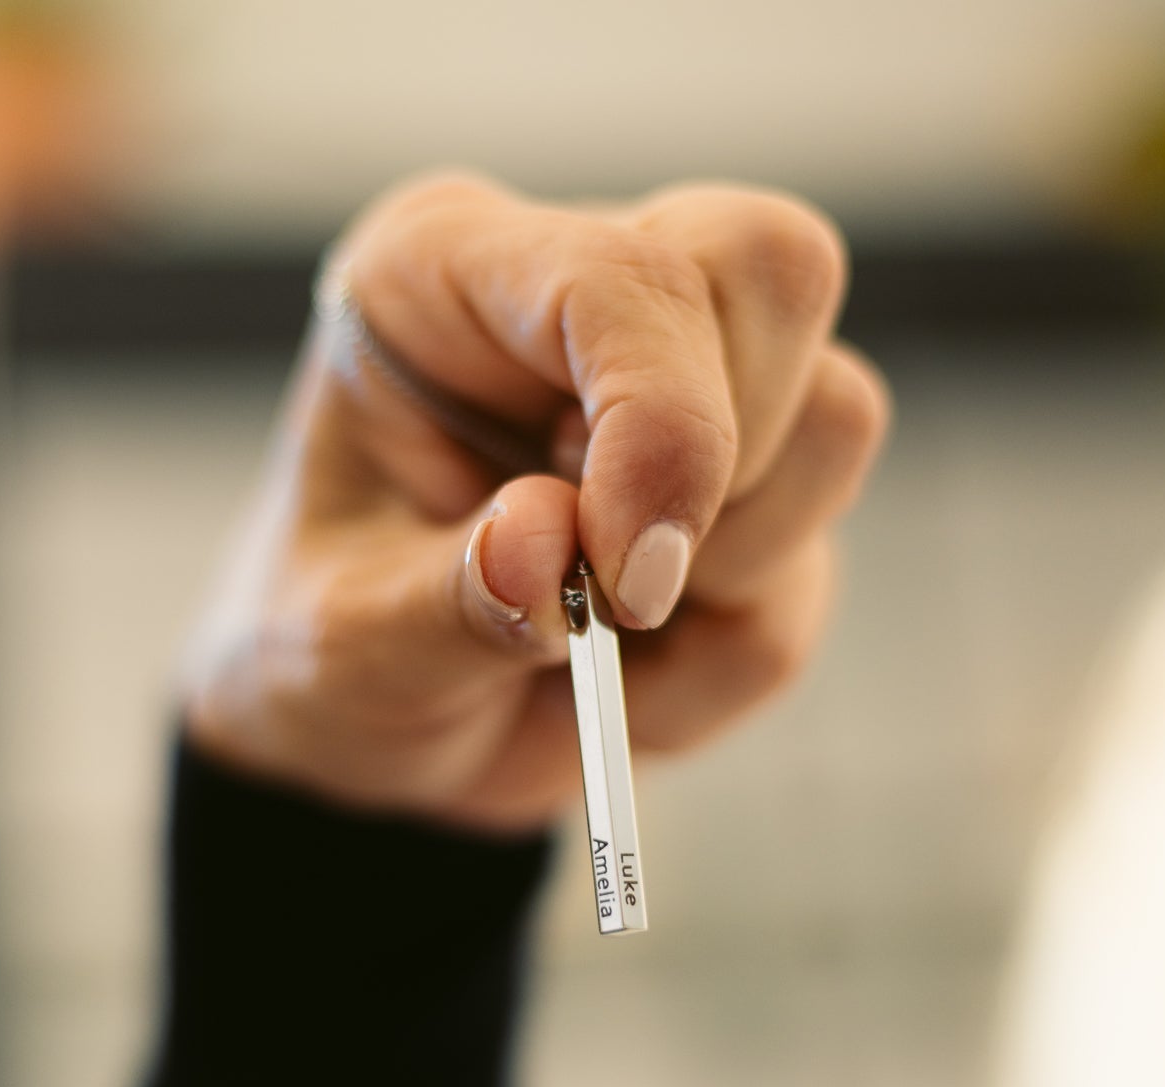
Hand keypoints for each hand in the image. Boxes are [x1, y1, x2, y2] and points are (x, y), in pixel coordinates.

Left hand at [182, 172, 889, 829]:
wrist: (377, 737)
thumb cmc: (330, 659)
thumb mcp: (344, 652)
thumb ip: (444, 605)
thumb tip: (551, 547)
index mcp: (444, 280)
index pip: (627, 274)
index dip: (665, 428)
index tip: (627, 585)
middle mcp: (577, 307)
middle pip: (774, 271)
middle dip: (726, 467)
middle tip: (621, 595)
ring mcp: (679, 393)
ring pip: (834, 417)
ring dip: (736, 573)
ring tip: (598, 646)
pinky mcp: (740, 496)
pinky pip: (812, 574)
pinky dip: (726, 661)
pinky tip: (629, 679)